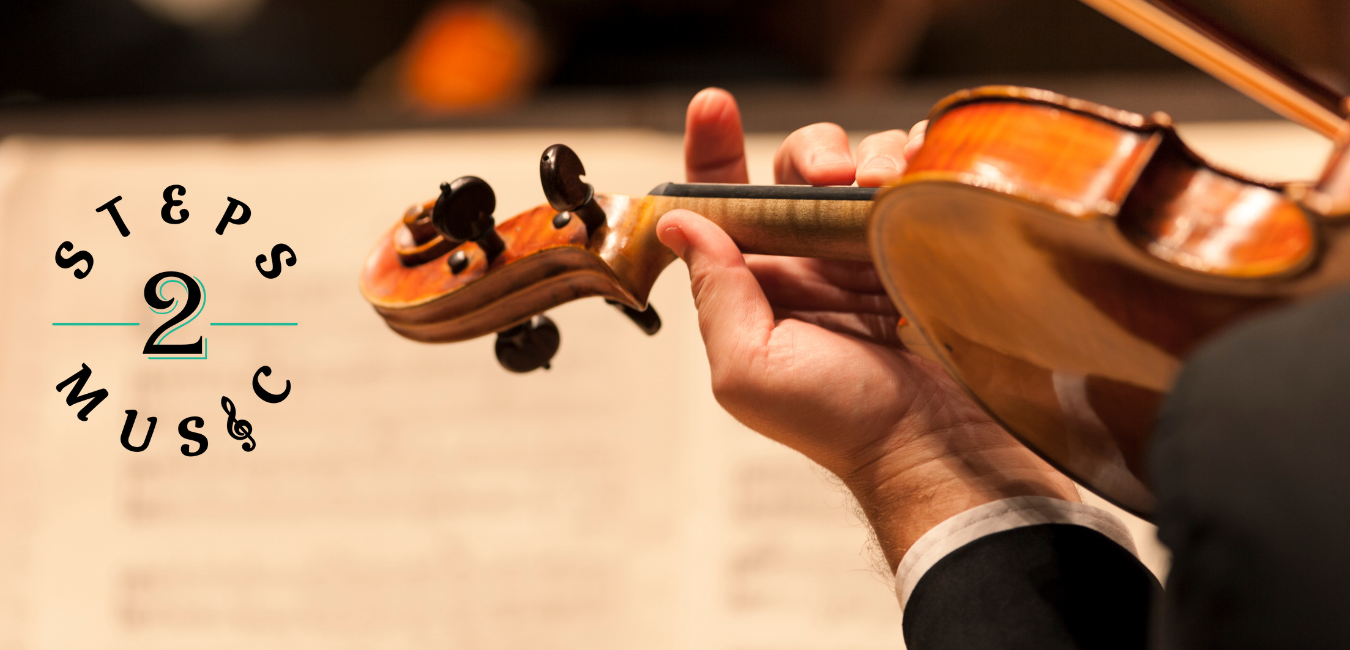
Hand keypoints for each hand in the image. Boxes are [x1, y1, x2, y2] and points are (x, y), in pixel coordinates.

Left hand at [660, 88, 1077, 568]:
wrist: (937, 446)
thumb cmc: (841, 423)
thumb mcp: (747, 369)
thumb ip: (713, 293)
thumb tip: (678, 221)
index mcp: (759, 285)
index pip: (724, 202)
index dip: (713, 150)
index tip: (714, 109)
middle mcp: (811, 259)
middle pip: (798, 169)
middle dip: (812, 152)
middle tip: (833, 174)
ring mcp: (872, 249)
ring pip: (863, 163)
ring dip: (872, 157)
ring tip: (884, 187)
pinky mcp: (927, 244)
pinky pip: (921, 177)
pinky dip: (921, 160)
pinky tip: (921, 174)